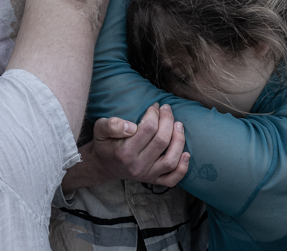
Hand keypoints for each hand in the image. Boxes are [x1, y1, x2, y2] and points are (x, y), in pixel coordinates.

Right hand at [62, 105, 189, 190]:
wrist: (102, 166)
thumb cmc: (103, 143)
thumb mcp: (99, 129)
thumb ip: (112, 125)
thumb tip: (131, 126)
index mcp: (124, 152)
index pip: (148, 128)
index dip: (154, 113)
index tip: (154, 106)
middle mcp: (137, 166)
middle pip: (162, 141)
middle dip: (168, 120)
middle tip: (167, 109)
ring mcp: (146, 175)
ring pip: (171, 160)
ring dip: (179, 140)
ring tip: (179, 125)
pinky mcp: (153, 180)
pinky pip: (172, 179)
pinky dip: (182, 168)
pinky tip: (186, 154)